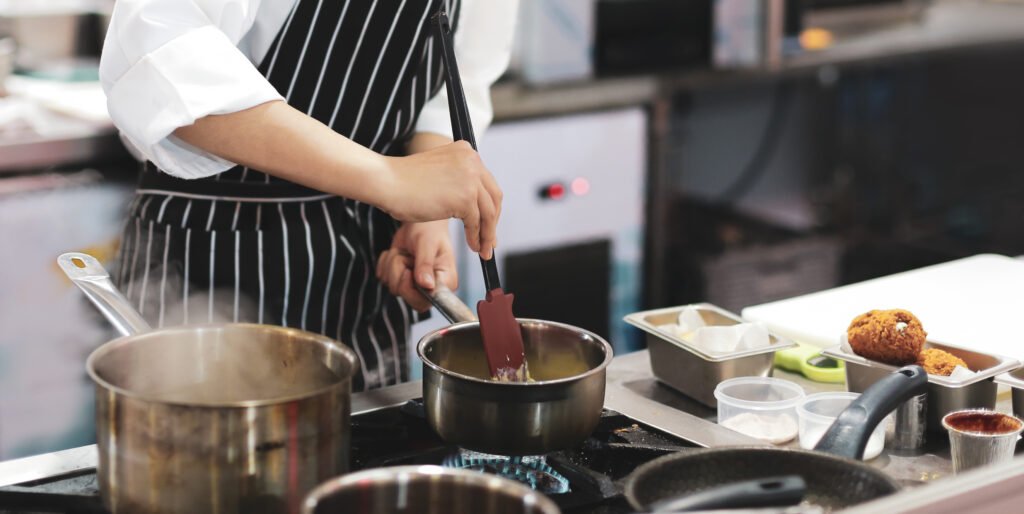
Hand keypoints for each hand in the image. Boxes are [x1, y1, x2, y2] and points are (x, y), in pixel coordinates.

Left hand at [376, 220, 458, 311]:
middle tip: (406, 257)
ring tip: (404, 252)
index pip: (427, 301)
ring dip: (393, 266)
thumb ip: (425, 264)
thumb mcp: (427, 243)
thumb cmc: (429, 229)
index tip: (409, 271)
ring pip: (393, 287)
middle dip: (399, 275)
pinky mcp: (400, 280)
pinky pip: (384, 279)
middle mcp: (432, 288)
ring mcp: (415, 286)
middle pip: (407, 297)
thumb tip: (426, 285)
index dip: (412, 291)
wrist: (418, 222)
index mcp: (446, 282)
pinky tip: (398, 253)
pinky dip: (386, 264)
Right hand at [380, 141, 500, 258]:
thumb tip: (474, 207)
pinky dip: (475, 236)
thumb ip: (457, 181)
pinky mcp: (465, 197)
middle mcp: (472, 161)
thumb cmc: (403, 182)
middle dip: (492, 221)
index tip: (488, 222)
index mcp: (466, 151)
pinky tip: (472, 246)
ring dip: (486, 233)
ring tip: (482, 249)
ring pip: (488, 212)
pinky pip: (476, 222)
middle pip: (494, 196)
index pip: (487, 182)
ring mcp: (470, 178)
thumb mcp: (438, 172)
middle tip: (490, 240)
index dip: (490, 205)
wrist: (386, 181)